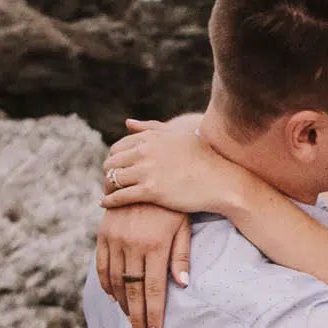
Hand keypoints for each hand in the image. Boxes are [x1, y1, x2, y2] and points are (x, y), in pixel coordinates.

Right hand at [94, 204, 191, 327]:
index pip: (153, 289)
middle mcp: (131, 245)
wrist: (145, 173)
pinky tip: (114, 298)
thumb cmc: (173, 204)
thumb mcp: (183, 226)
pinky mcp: (103, 234)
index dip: (153, 314)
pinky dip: (107, 284)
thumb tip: (182, 284)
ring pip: (116, 281)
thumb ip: (181, 255)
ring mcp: (114, 239)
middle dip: (137, 318)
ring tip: (130, 322)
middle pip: (133, 291)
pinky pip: (102, 265)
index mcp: (154, 245)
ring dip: (123, 305)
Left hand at [101, 117, 248, 215]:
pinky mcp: (151, 191)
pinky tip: (105, 204)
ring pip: (113, 179)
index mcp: (152, 137)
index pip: (118, 147)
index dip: (115, 160)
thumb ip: (151, 128)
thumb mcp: (179, 137)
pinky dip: (109, 201)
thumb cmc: (204, 160)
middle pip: (111, 162)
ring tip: (108, 194)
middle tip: (110, 184)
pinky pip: (119, 196)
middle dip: (108, 173)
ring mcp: (148, 170)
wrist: (222, 183)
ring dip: (107, 187)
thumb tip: (127, 123)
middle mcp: (147, 150)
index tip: (117, 170)